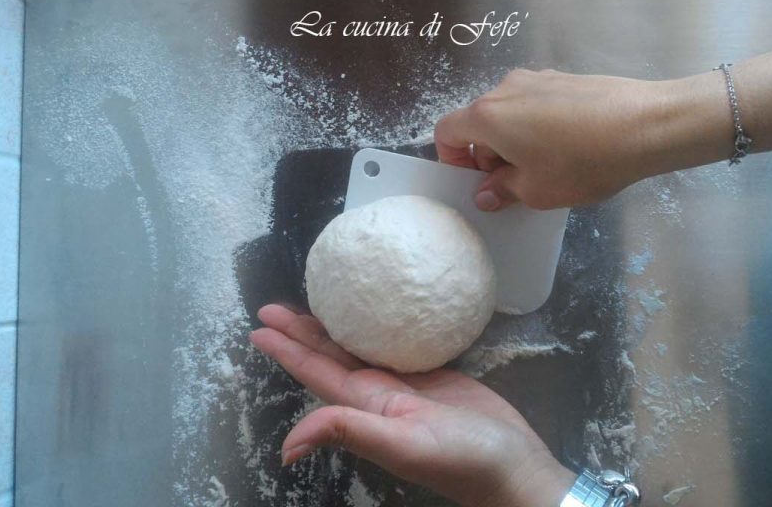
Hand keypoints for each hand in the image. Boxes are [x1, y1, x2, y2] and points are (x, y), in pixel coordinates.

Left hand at [250, 304, 574, 506]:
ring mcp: (405, 387)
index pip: (317, 374)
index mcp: (366, 409)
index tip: (259, 327)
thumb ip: (349, 433)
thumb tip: (286, 447)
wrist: (512, 466)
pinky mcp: (432, 376)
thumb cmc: (462, 459)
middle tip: (271, 307)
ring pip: (358, 351)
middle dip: (301, 334)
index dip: (287, 352)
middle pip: (331, 358)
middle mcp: (378, 397)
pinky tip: (371, 314)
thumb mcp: (402, 445)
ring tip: (310, 304)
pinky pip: (394, 347)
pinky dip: (376, 330)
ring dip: (332, 330)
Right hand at [435, 69, 702, 210]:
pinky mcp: (565, 78)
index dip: (453, 159)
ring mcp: (537, 79)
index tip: (478, 181)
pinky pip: (537, 105)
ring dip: (516, 141)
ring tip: (549, 166)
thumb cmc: (582, 163)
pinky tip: (573, 147)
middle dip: (489, 154)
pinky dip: (539, 126)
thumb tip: (486, 193)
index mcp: (488, 115)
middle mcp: (505, 89)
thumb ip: (502, 191)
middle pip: (479, 122)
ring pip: (510, 113)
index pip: (446, 131)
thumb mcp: (536, 191)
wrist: (646, 125)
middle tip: (517, 184)